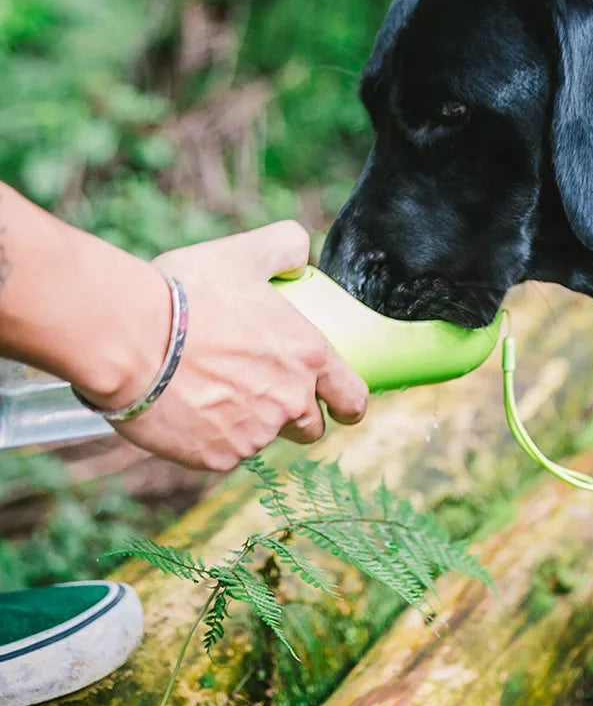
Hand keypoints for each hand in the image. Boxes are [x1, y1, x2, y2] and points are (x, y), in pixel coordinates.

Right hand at [97, 221, 367, 469]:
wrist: (128, 340)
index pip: (351, 397)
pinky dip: (209, 438)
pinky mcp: (218, 458)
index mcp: (308, 356)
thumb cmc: (187, 293)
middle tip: (263, 391)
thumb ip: (282, 246)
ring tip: (211, 391)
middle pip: (309, 426)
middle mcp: (290, 401)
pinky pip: (222, 453)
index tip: (342, 407)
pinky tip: (185, 409)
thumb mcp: (242, 255)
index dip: (348, 404)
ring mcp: (255, 435)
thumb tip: (300, 253)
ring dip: (247, 423)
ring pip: (261, 439)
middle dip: (295, 416)